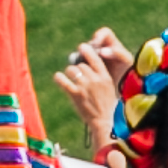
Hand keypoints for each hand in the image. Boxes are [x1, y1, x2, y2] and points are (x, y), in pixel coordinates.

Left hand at [56, 27, 135, 143]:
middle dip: (77, 67)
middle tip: (76, 73)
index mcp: (105, 77)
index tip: (82, 46)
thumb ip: (99, 76)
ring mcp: (84, 86)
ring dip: (69, 72)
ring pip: (72, 69)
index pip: (95, 58)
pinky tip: (58, 78)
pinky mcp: (75, 94)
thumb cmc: (106, 105)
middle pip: (81, 65)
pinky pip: (63, 80)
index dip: (87, 50)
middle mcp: (95, 79)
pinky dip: (59, 78)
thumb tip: (86, 66)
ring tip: (69, 77)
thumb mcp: (109, 87)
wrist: (104, 121)